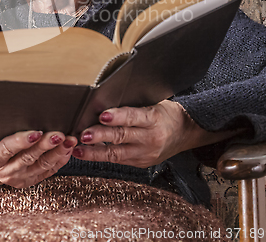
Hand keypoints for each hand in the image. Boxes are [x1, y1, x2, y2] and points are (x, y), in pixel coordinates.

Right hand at [0, 131, 76, 188]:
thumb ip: (8, 128)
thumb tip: (28, 110)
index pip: (7, 148)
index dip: (22, 140)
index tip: (36, 132)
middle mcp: (7, 172)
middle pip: (28, 157)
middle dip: (46, 145)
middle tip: (59, 135)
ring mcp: (21, 178)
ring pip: (42, 165)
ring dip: (58, 152)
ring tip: (69, 141)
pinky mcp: (32, 181)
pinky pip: (49, 171)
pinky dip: (60, 159)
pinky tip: (68, 149)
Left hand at [72, 102, 236, 168]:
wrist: (186, 132)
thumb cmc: (166, 113)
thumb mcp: (154, 103)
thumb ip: (132, 106)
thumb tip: (104, 102)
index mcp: (154, 119)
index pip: (134, 117)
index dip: (117, 117)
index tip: (102, 116)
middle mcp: (151, 138)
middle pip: (122, 137)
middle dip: (100, 136)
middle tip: (83, 135)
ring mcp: (146, 154)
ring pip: (117, 153)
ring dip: (95, 152)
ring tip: (79, 149)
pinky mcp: (141, 163)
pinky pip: (119, 160)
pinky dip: (101, 156)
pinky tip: (86, 153)